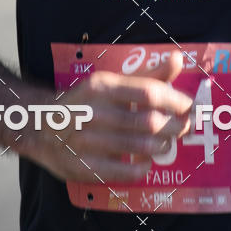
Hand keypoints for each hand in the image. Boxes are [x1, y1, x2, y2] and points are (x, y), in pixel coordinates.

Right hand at [17, 50, 192, 182]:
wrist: (41, 125)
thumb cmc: (87, 102)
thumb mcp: (112, 82)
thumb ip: (148, 75)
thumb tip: (179, 59)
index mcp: (102, 86)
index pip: (150, 92)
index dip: (177, 102)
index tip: (190, 107)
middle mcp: (94, 111)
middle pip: (150, 121)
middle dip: (175, 126)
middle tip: (184, 127)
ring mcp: (87, 140)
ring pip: (141, 146)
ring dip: (162, 146)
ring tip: (166, 143)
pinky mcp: (84, 166)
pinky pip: (126, 170)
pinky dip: (143, 167)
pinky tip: (146, 160)